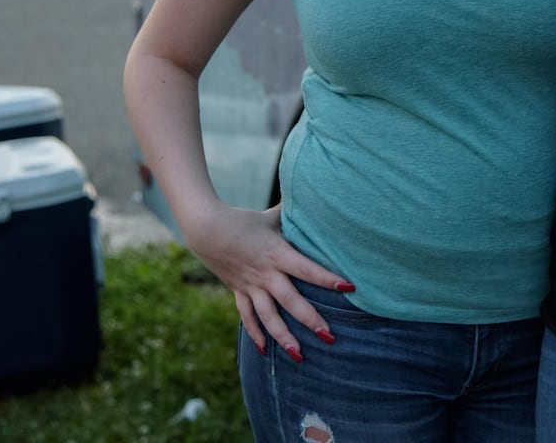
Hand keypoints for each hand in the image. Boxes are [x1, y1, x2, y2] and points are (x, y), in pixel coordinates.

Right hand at [183, 203, 352, 359]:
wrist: (206, 229)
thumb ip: (292, 215)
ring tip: (299, 355)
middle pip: (290, 300)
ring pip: (268, 316)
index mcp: (277, 253)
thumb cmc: (243, 219)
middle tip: (329, 337)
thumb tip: (314, 198)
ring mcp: (250, 285)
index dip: (327, 278)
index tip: (349, 288)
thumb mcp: (270, 217)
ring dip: (283, 336)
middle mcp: (265, 273)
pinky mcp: (239, 291)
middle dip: (310, 320)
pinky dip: (255, 333)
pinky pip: (247, 316)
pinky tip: (264, 350)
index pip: (307, 269)